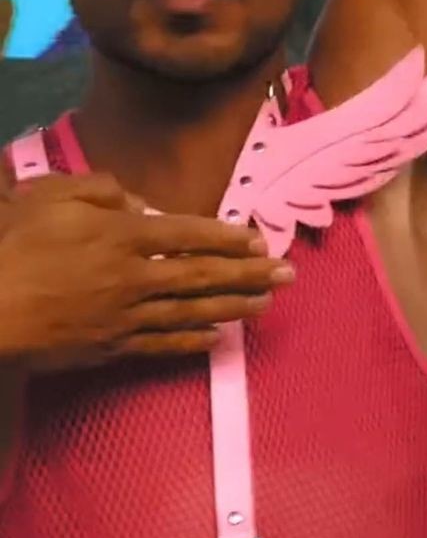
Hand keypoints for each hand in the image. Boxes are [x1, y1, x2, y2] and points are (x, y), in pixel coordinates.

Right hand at [0, 174, 292, 369]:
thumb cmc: (6, 245)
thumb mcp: (47, 197)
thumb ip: (98, 191)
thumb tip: (138, 204)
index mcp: (120, 235)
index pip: (188, 234)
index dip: (226, 238)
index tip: (258, 240)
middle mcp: (132, 276)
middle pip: (203, 274)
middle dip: (249, 274)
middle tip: (288, 274)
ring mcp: (123, 315)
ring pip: (191, 311)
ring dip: (234, 307)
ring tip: (267, 304)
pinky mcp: (108, 347)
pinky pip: (161, 343)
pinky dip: (192, 341)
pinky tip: (218, 339)